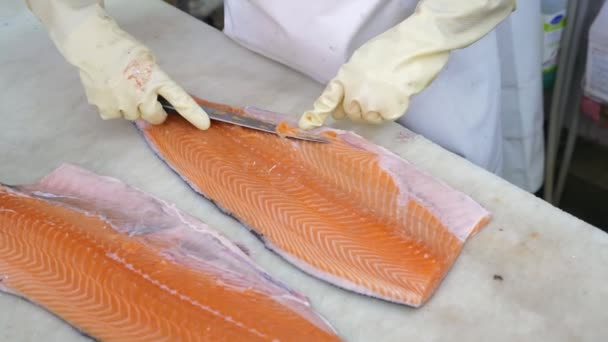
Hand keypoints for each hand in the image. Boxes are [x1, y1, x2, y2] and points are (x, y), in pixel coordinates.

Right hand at [28, 1, 208, 128]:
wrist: (91, 45)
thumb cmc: (123, 50)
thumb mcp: (148, 60)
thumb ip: (156, 80)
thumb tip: (157, 98)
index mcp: (156, 79)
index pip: (180, 99)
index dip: (194, 114)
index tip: (204, 125)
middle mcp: (142, 95)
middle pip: (156, 117)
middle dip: (153, 110)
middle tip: (144, 95)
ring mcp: (123, 104)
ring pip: (134, 116)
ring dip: (131, 107)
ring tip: (121, 87)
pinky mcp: (106, 108)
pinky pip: (115, 115)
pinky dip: (113, 106)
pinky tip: (109, 91)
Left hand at [298, 0, 515, 129]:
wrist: (417, 46)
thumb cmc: (392, 48)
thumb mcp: (362, 60)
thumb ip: (350, 81)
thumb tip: (342, 104)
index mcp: (346, 76)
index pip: (328, 98)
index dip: (318, 112)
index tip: (306, 123)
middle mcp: (354, 92)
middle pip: (350, 112)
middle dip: (359, 106)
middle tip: (375, 91)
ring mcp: (371, 104)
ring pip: (368, 118)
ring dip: (376, 110)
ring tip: (389, 91)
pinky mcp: (388, 111)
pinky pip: (385, 118)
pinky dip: (392, 110)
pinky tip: (398, 94)